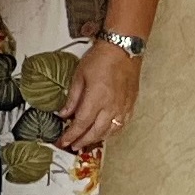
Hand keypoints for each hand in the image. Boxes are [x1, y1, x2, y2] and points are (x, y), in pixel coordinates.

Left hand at [61, 38, 141, 153]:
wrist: (123, 49)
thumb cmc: (99, 59)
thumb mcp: (78, 76)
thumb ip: (72, 98)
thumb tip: (64, 115)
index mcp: (96, 98)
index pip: (81, 124)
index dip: (71, 135)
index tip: (62, 142)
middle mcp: (111, 106)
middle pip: (96, 132)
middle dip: (82, 141)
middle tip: (72, 145)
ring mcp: (123, 107)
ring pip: (110, 131)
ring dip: (97, 139)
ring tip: (85, 141)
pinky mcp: (131, 105)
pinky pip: (122, 125)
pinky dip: (111, 132)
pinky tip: (104, 133)